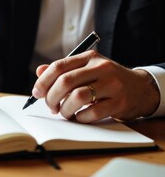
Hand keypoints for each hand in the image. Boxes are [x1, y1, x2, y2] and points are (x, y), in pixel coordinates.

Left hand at [32, 50, 159, 122]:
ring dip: (65, 109)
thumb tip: (39, 71)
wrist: (140, 89)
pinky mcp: (119, 102)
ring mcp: (112, 85)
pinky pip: (92, 112)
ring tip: (65, 113)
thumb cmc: (106, 80)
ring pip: (77, 97)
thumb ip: (63, 70)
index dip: (43, 81)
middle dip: (51, 98)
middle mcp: (101, 68)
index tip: (37, 93)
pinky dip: (80, 118)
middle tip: (51, 107)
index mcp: (89, 58)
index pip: (59, 66)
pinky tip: (79, 117)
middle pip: (65, 82)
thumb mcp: (86, 70)